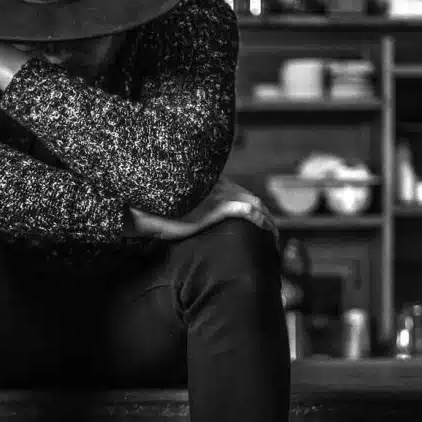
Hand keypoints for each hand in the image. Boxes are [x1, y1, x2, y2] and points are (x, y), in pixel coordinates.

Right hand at [128, 177, 277, 241]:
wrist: (147, 210)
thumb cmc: (155, 212)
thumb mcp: (174, 208)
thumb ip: (187, 209)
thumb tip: (188, 222)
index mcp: (207, 184)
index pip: (236, 193)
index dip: (248, 206)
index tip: (255, 222)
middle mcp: (216, 186)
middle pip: (249, 196)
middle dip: (263, 213)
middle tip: (271, 232)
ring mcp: (219, 195)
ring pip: (254, 203)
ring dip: (267, 219)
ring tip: (274, 236)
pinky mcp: (219, 207)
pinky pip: (250, 212)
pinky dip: (263, 221)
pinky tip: (269, 232)